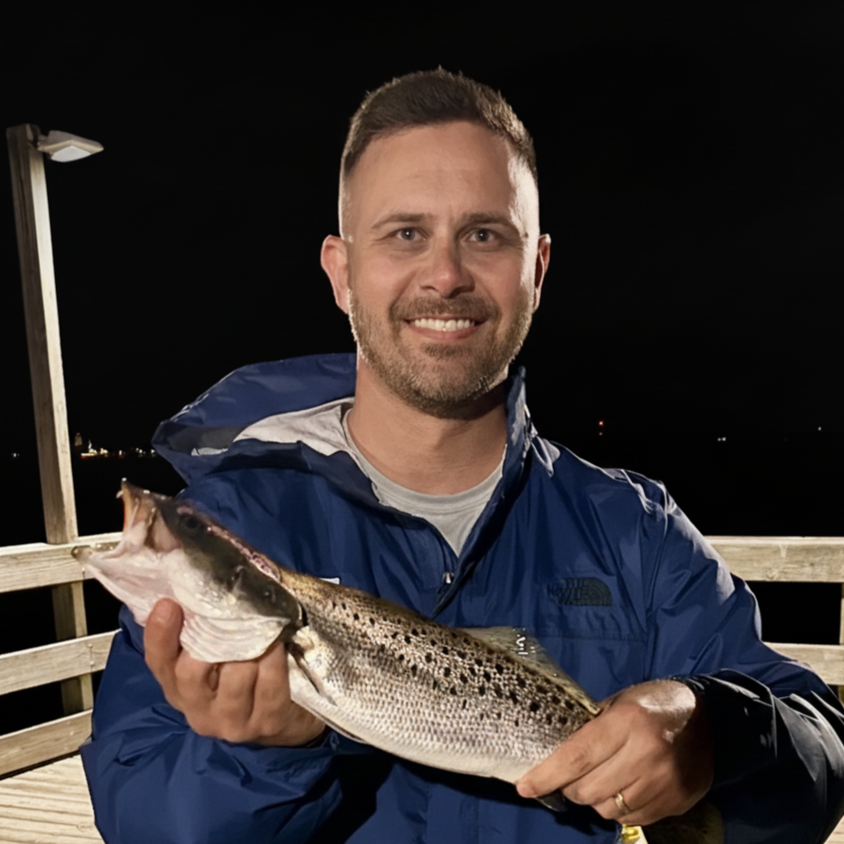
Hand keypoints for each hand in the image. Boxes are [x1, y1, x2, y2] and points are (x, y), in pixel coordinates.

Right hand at [144, 598, 325, 745]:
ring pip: (234, 676)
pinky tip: (279, 645)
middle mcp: (198, 709)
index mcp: (179, 687)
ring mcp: (231, 721)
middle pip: (191, 673)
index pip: (157, 662)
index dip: (158, 634)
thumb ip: (206, 621)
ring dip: (249, 648)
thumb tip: (207, 569)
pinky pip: (269, 684)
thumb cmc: (250, 667)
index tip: (168, 603)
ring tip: (260, 629)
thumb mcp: (221, 648)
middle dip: (210, 640)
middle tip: (228, 614)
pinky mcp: (266, 723)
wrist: (289, 715)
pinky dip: (274, 660)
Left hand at [515, 680, 712, 825]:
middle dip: (571, 787)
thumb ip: (589, 729)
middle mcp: (645, 755)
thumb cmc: (653, 705)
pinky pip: (631, 819)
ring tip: (604, 777)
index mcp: (626, 723)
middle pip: (588, 790)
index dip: (547, 775)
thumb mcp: (618, 703)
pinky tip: (626, 787)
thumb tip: (554, 757)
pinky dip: (620, 808)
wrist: (710, 720)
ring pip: (608, 810)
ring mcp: (663, 783)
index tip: (524, 786)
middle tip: (572, 776)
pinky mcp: (676, 803)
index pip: (576, 757)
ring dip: (596, 799)